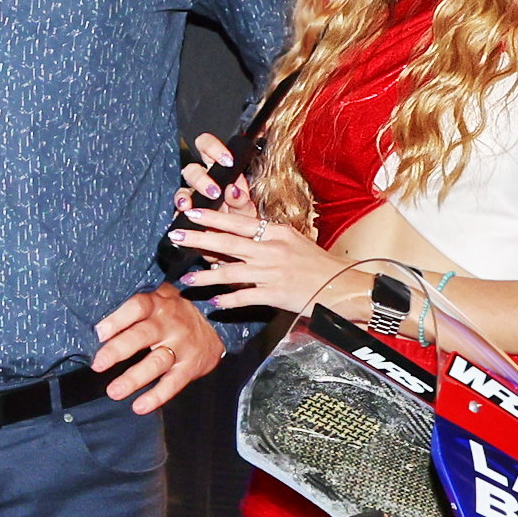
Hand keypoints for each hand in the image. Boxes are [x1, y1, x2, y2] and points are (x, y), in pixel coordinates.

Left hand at [89, 281, 221, 414]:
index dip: (118, 318)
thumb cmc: (170, 311)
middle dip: (119, 350)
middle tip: (98, 365)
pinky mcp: (191, 366)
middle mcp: (170, 323)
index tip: (98, 332)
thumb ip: (130, 304)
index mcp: (157, 303)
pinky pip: (173, 383)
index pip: (138, 306)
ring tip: (114, 392)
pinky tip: (139, 407)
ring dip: (135, 378)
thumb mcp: (156, 298)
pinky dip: (157, 396)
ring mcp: (182, 345)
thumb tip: (89, 314)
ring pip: (157, 361)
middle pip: (143, 335)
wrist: (217, 321)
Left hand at [165, 200, 343, 325]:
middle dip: (198, 239)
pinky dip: (227, 301)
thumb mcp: (294, 241)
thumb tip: (238, 236)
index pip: (240, 222)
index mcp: (277, 233)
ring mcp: (272, 273)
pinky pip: (244, 297)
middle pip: (227, 242)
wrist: (342, 285)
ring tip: (185, 279)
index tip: (192, 213)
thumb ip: (267, 237)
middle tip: (175, 237)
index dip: (213, 217)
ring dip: (204, 276)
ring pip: (229, 272)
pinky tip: (213, 303)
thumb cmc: (317, 264)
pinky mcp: (274, 295)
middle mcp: (272, 250)